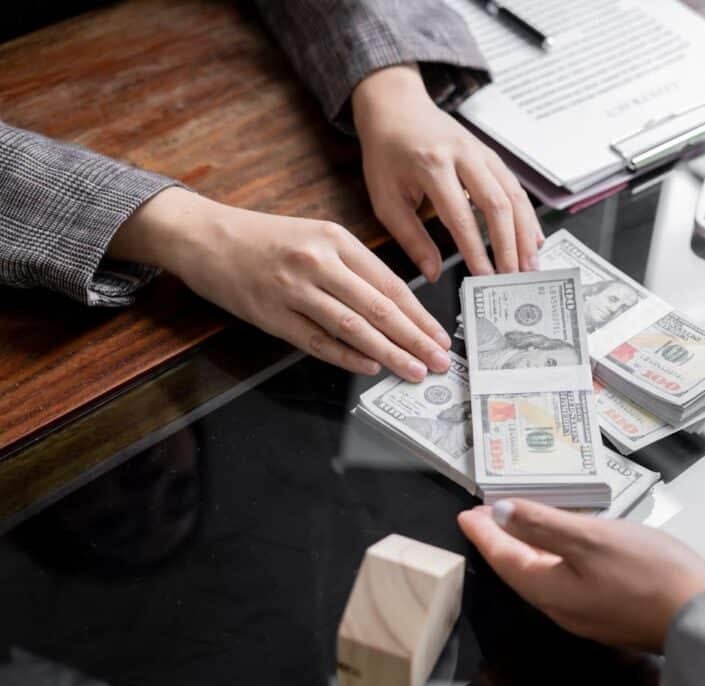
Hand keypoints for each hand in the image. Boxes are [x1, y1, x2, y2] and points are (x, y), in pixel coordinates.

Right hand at [108, 187, 450, 379]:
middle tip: (439, 362)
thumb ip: (354, 268)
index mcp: (335, 239)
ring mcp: (293, 290)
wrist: (204, 236)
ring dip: (389, 353)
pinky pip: (317, 341)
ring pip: (352, 328)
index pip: (390, 285)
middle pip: (378, 309)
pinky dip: (347, 356)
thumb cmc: (266, 238)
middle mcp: (317, 263)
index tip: (441, 337)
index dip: (420, 316)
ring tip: (415, 371)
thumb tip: (397, 307)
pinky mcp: (271, 315)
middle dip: (415, 340)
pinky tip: (371, 367)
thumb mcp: (316, 236)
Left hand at [351, 65, 542, 280]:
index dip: (475, 249)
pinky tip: (534, 239)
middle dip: (509, 245)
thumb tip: (433, 273)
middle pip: (496, 204)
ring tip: (530, 264)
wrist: (396, 107)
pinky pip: (515, 186)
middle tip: (515, 277)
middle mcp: (462, 155)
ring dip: (525, 233)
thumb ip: (410, 238)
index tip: (484, 276)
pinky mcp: (490, 154)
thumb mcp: (386, 198)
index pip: (460, 216)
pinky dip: (527, 215)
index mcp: (432, 166)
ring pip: (513, 195)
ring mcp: (481, 152)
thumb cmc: (387, 155)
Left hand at [458, 500, 704, 651]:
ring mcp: (588, 616)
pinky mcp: (612, 614)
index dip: (484, 534)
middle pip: (521, 572)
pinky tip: (570, 547)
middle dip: (502, 542)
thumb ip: (542, 525)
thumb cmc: (647, 572)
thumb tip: (498, 513)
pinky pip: (570, 583)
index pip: (505, 559)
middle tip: (489, 514)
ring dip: (529, 550)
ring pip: (545, 578)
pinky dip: (557, 559)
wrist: (702, 616)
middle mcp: (562, 609)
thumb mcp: (591, 538)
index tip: (466, 513)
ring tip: (522, 525)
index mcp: (550, 589)